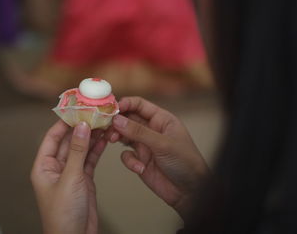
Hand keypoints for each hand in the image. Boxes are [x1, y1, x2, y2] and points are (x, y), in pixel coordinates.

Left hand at [31, 120, 106, 233]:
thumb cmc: (63, 214)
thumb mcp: (70, 179)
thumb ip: (77, 152)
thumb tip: (81, 127)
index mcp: (44, 166)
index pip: (53, 137)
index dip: (64, 122)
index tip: (77, 109)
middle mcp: (56, 168)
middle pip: (69, 141)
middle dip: (81, 127)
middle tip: (94, 114)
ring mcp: (71, 173)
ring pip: (82, 149)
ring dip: (92, 137)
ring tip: (103, 123)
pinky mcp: (83, 180)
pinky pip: (89, 160)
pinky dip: (97, 149)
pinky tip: (104, 139)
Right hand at [105, 97, 208, 218]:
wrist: (189, 192)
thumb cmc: (186, 162)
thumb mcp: (163, 144)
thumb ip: (139, 132)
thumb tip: (117, 120)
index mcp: (161, 119)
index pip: (139, 105)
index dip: (125, 104)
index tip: (111, 109)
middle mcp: (151, 129)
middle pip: (128, 119)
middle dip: (116, 122)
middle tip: (107, 126)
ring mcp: (145, 145)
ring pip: (123, 135)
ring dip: (116, 137)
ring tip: (112, 140)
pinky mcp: (140, 160)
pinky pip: (126, 155)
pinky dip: (129, 161)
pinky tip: (140, 168)